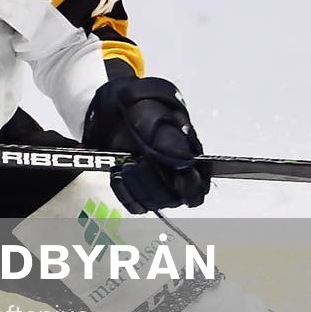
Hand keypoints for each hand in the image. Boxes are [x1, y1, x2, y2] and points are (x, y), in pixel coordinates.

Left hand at [84, 75, 208, 212]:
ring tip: (125, 164)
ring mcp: (156, 183)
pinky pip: (135, 204)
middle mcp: (175, 173)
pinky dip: (124, 192)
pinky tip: (117, 174)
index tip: (170, 176)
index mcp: (188, 155)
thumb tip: (185, 160)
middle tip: (136, 162)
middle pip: (173, 198)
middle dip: (153, 183)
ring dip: (136, 187)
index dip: (187, 187)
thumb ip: (169, 138)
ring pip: (153, 203)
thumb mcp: (152, 114)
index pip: (197, 186)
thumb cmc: (138, 107)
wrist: (113, 107)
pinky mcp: (138, 188)